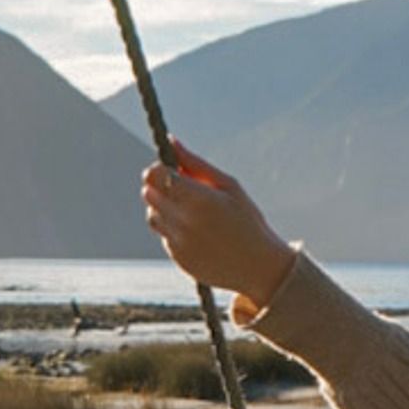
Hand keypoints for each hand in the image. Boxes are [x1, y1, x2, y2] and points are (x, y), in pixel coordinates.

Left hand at [141, 141, 294, 316]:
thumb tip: (172, 142)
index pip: (155, 175)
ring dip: (165, 209)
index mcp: (198, 199)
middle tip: (185, 189)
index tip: (170, 169)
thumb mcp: (230, 186)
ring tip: (192, 212)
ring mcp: (178, 242)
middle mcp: (183, 221)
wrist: (260, 267)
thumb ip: (196, 164)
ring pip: (152, 216)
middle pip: (149, 193)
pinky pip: (164, 236)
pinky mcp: (178, 258)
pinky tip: (199, 233)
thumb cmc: (248, 220)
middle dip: (161, 187)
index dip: (158, 169)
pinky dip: (175, 230)